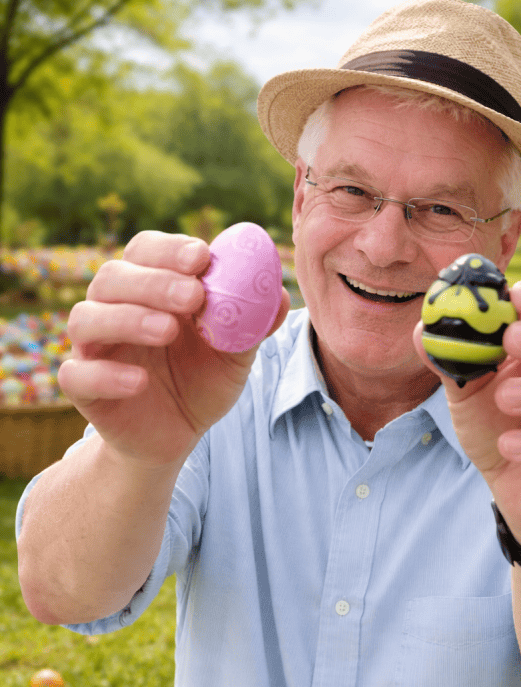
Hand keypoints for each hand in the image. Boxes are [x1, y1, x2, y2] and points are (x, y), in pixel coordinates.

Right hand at [59, 231, 289, 467]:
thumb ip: (252, 324)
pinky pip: (77, 374)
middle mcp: (113, 309)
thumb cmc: (202, 382)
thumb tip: (277, 293)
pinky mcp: (83, 387)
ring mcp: (93, 347)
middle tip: (193, 296)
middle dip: (154, 282)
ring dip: (127, 318)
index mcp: (149, 289)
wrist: (177, 436)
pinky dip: (105, 374)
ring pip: (86, 317)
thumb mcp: (235, 355)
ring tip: (167, 331)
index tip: (202, 257)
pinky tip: (138, 381)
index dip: (170, 249)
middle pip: (113, 277)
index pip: (146, 251)